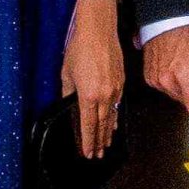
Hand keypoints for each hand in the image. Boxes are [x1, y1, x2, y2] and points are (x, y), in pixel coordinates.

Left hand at [62, 0, 123, 157]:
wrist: (98, 33)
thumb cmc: (79, 50)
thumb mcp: (66, 72)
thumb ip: (68, 91)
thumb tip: (69, 103)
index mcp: (88, 95)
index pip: (88, 124)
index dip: (87, 140)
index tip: (87, 153)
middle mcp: (104, 96)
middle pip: (102, 125)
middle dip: (99, 141)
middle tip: (97, 155)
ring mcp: (115, 91)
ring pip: (112, 117)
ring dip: (108, 133)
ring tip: (105, 145)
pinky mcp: (121, 84)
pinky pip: (118, 106)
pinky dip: (115, 117)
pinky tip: (113, 124)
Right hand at [143, 22, 188, 113]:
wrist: (165, 24)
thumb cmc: (187, 37)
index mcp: (180, 75)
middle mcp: (164, 79)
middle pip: (186, 103)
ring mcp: (154, 79)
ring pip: (176, 96)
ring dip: (183, 88)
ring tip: (184, 69)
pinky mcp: (149, 78)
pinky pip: (165, 89)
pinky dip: (172, 82)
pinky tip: (174, 69)